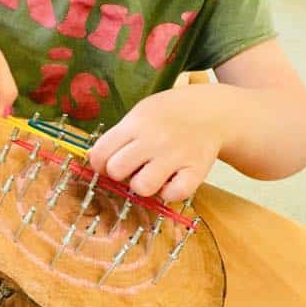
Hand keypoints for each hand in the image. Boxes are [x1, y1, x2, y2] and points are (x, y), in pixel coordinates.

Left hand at [87, 87, 224, 201]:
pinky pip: (173, 195)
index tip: (108, 163)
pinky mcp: (196, 171)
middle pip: (117, 170)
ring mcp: (176, 155)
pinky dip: (170, 192)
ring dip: (143, 185)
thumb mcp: (140, 114)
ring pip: (142, 187)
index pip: (101, 153)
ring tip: (151, 174)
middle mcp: (154, 139)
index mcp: (136, 123)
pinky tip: (171, 180)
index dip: (100, 163)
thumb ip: (119, 136)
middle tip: (132, 167)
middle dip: (119, 173)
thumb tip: (95, 161)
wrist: (211, 111)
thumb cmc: (169, 115)